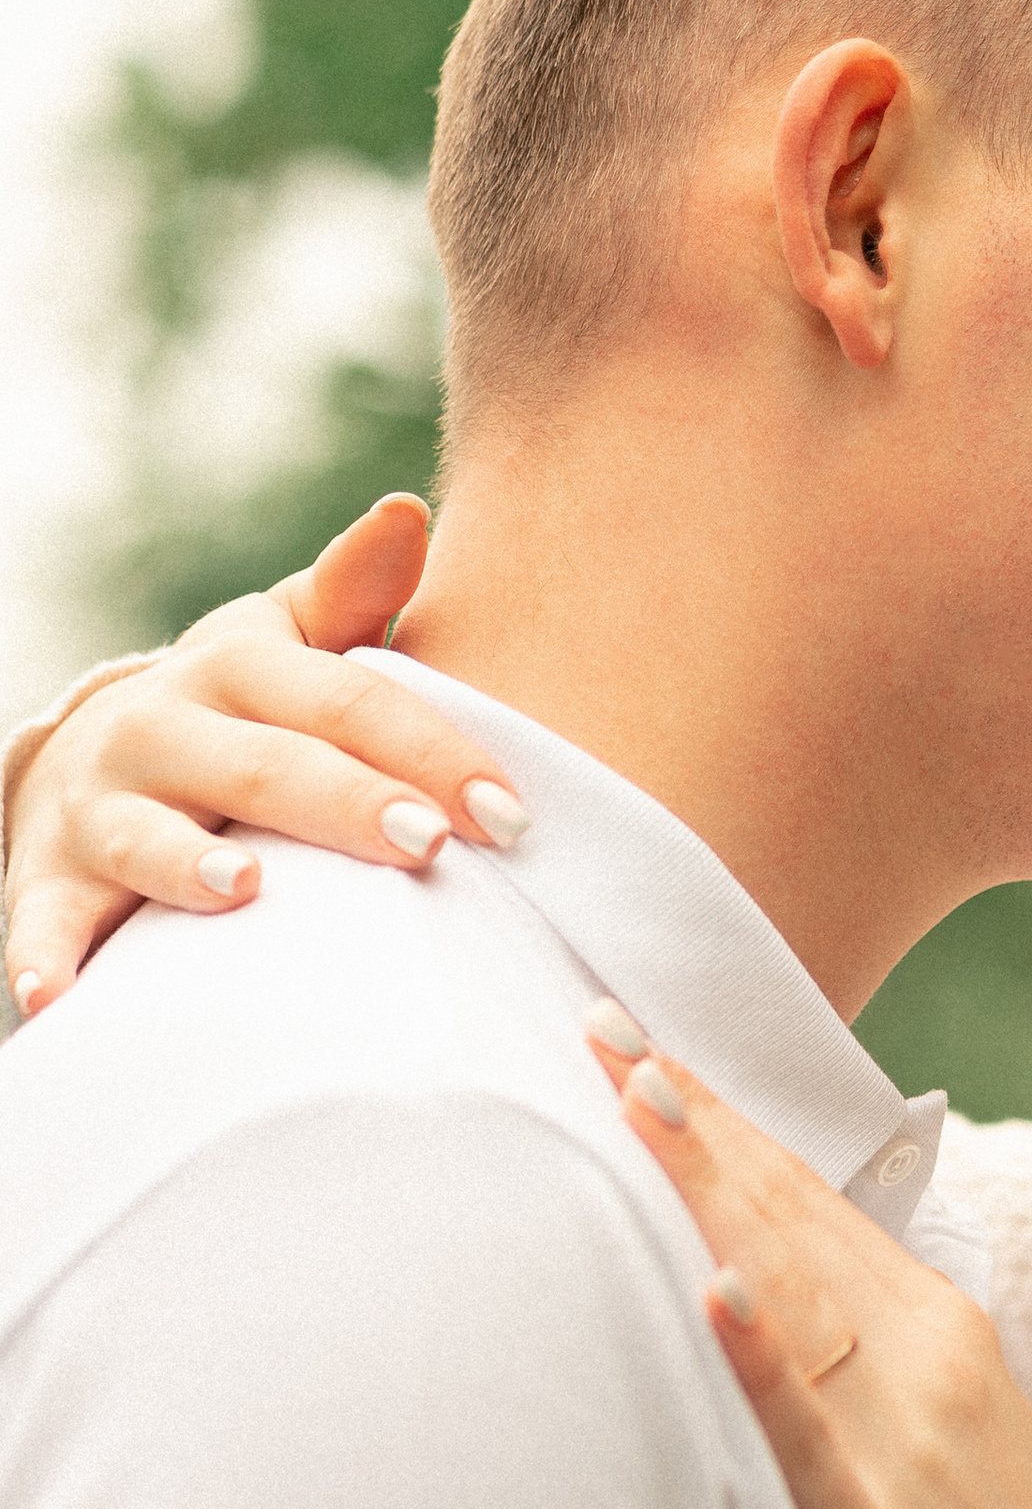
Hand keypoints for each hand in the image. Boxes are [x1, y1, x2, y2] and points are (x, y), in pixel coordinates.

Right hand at [4, 496, 524, 1021]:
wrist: (92, 751)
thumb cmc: (240, 706)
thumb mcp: (289, 639)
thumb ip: (355, 590)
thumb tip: (409, 511)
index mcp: (239, 667)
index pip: (347, 702)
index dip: (430, 750)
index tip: (507, 813)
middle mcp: (162, 724)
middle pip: (263, 765)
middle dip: (345, 803)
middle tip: (426, 846)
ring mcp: (100, 802)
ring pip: (146, 834)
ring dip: (190, 864)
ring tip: (246, 889)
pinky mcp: (49, 877)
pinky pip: (43, 920)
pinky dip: (45, 957)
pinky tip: (58, 997)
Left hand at [590, 1017, 1031, 1508]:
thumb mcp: (955, 1445)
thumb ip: (881, 1369)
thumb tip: (782, 1302)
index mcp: (944, 1331)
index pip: (815, 1197)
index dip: (728, 1120)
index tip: (646, 1047)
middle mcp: (930, 1356)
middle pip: (793, 1211)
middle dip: (695, 1116)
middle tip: (603, 1024)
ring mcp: (907, 1435)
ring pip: (793, 1280)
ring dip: (712, 1185)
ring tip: (641, 1098)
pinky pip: (804, 1429)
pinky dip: (759, 1351)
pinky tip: (711, 1288)